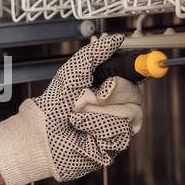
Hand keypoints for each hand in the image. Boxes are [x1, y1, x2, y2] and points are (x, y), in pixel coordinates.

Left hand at [0, 33, 142, 184]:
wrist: (42, 135)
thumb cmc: (53, 106)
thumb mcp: (73, 73)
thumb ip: (94, 53)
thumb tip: (115, 39)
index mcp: (107, 91)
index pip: (132, 78)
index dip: (136, 71)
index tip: (142, 64)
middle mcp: (114, 109)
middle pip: (135, 94)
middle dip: (110, 93)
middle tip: (87, 97)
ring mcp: (116, 128)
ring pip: (130, 113)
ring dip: (100, 112)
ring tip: (80, 117)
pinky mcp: (113, 146)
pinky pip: (119, 130)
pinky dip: (97, 127)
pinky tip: (84, 130)